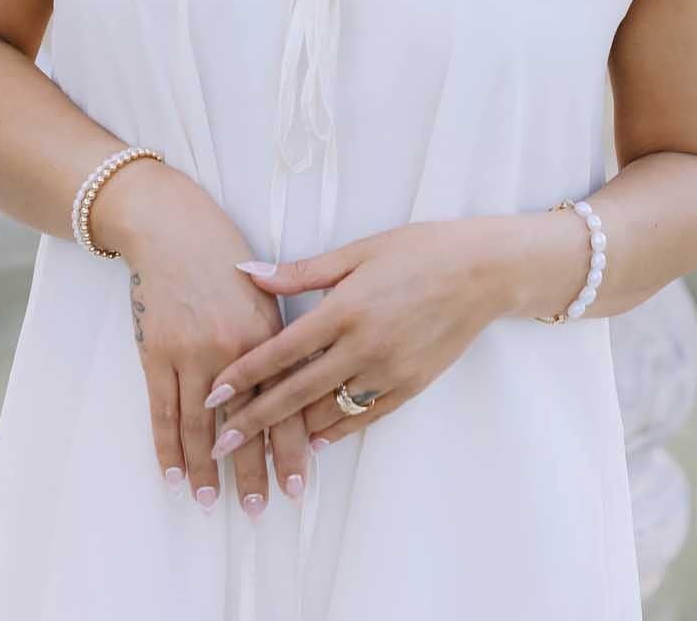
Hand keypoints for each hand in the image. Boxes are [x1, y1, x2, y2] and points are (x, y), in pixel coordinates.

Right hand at [100, 164, 315, 514]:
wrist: (172, 229)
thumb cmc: (223, 257)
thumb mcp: (265, 291)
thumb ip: (280, 338)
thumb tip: (299, 387)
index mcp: (267, 334)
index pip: (285, 403)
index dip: (290, 447)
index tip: (299, 483)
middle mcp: (233, 350)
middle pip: (246, 423)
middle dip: (253, 471)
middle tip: (260, 509)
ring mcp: (191, 354)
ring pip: (202, 426)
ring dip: (208, 469)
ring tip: (213, 502)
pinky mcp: (157, 354)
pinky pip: (163, 412)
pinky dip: (168, 448)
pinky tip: (174, 476)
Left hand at [205, 217, 516, 452]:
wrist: (483, 272)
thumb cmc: (420, 250)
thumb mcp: (360, 251)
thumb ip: (302, 271)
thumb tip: (248, 272)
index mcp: (345, 309)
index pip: (281, 350)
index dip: (244, 375)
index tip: (213, 394)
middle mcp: (363, 347)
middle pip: (295, 393)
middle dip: (253, 420)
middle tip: (219, 442)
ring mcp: (388, 372)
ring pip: (327, 412)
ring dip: (289, 431)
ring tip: (257, 446)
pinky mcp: (410, 387)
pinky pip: (363, 417)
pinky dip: (334, 430)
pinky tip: (312, 440)